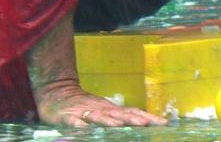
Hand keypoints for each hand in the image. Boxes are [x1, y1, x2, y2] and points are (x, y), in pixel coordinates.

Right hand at [35, 78, 167, 126]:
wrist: (56, 93)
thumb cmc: (84, 105)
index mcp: (111, 110)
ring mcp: (84, 112)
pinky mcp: (67, 117)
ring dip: (109, 121)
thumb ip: (121, 116)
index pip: (133, 113)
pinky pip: (74, 122)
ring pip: (98, 117)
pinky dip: (80, 124)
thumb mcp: (104, 111)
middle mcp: (101, 110)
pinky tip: (85, 128)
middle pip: (120, 114)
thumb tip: (145, 121)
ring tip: (120, 125)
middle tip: (148, 124)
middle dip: (134, 119)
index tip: (163, 123)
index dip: (148, 118)